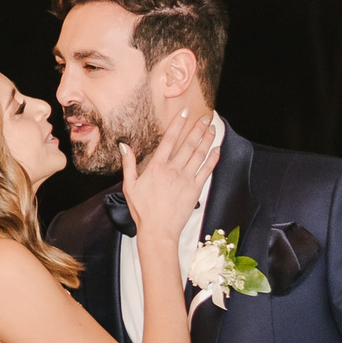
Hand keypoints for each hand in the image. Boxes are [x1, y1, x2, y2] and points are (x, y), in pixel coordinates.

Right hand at [120, 106, 215, 238]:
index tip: (185, 112)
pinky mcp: (195, 189)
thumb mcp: (129, 186)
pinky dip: (213, 158)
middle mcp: (173, 170)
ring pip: (199, 154)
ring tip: (212, 128)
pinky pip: (207, 170)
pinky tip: (217, 149)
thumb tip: (124, 146)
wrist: (158, 230)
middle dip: (198, 128)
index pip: (169, 140)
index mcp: (156, 167)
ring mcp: (186, 179)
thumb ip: (129, 164)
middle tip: (206, 116)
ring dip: (207, 139)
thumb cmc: (142, 210)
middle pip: (189, 144)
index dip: (178, 124)